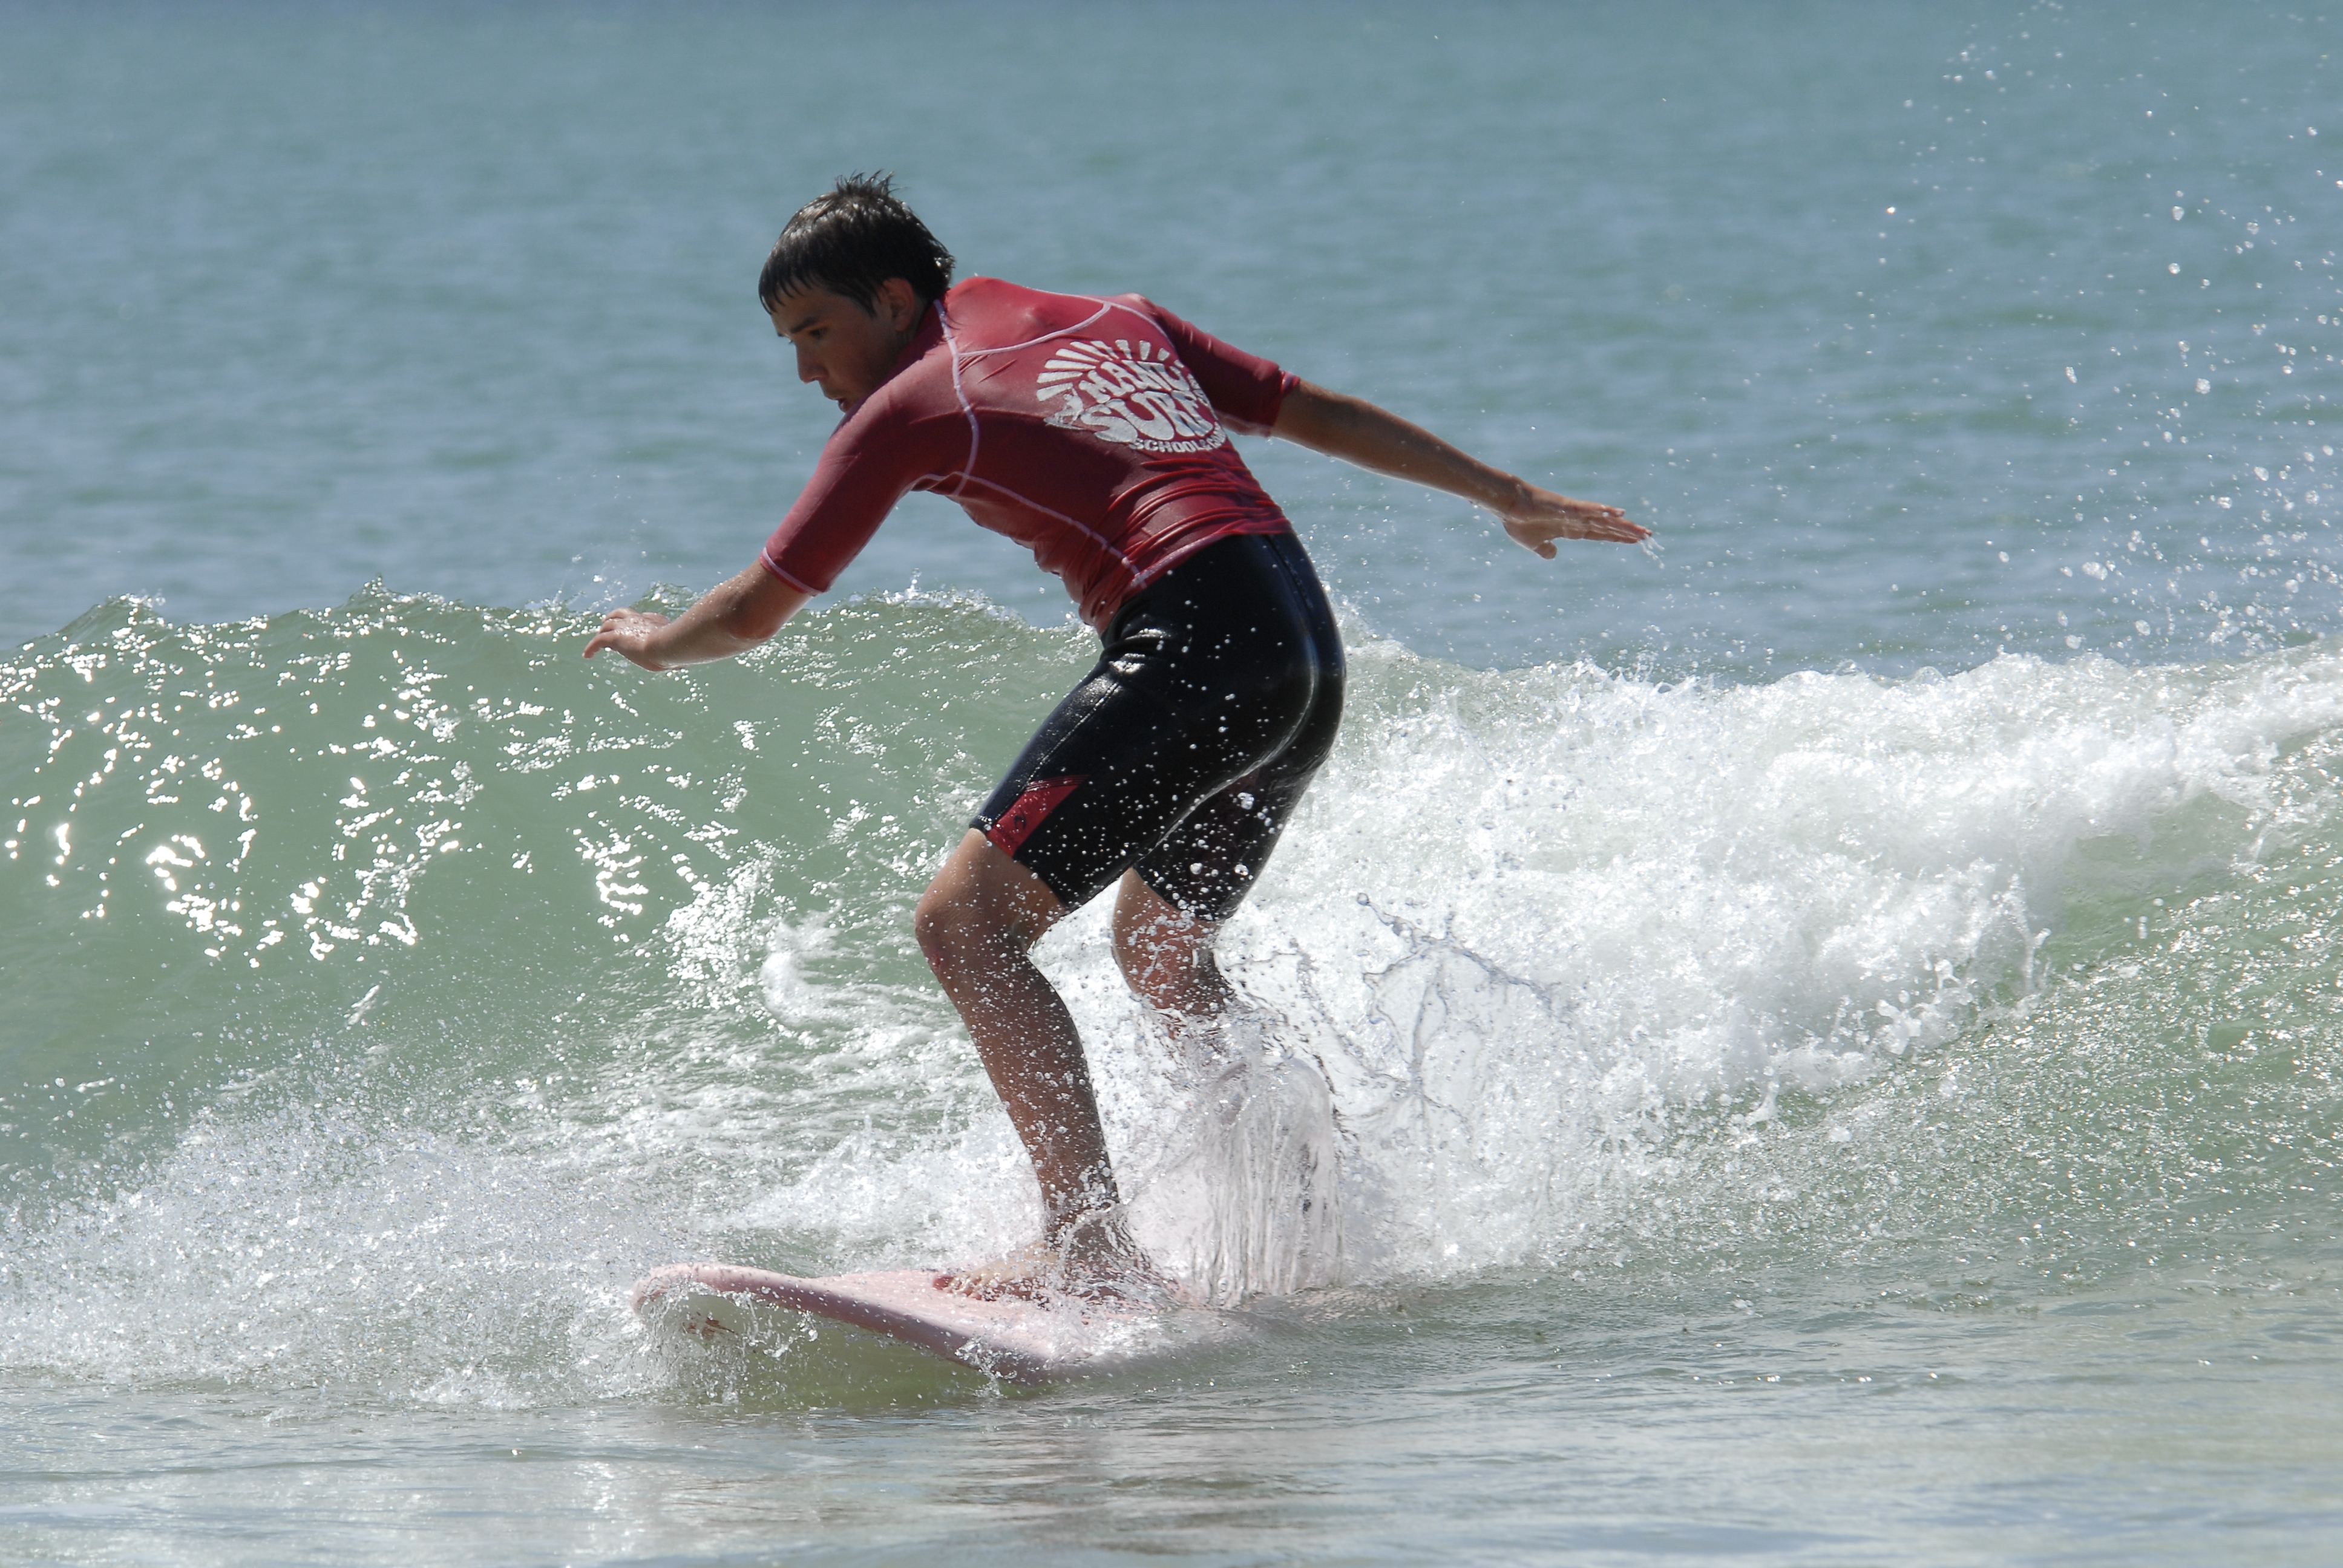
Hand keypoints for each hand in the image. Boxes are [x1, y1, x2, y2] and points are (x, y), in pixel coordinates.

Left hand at [582, 608, 673, 668]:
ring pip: (607, 625)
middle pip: (620, 614)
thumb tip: (683, 665)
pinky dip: (591, 648)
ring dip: (602, 632)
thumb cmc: (677, 649)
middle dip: (615, 620)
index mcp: (655, 621)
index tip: (635, 631)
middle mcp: (638, 620)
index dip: (637, 623)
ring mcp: (625, 627)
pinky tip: (587, 656)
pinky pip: (598, 641)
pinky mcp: (614, 637)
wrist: (667, 645)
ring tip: (598, 641)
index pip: (643, 617)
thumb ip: (679, 655)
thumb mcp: (680, 651)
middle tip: (610, 629)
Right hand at [1499, 483, 1649, 556]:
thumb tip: (1553, 555)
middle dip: (1628, 532)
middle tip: (1649, 536)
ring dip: (1623, 525)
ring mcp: (1574, 512)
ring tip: (1642, 530)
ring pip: (1604, 519)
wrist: (1507, 506)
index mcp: (1572, 529)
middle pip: (1608, 527)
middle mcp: (1578, 519)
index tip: (1635, 541)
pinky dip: (1602, 511)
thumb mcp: (1534, 544)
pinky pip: (1588, 509)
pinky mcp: (1566, 506)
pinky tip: (1617, 513)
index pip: (1601, 534)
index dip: (1618, 537)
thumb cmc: (1519, 522)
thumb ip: (1545, 550)